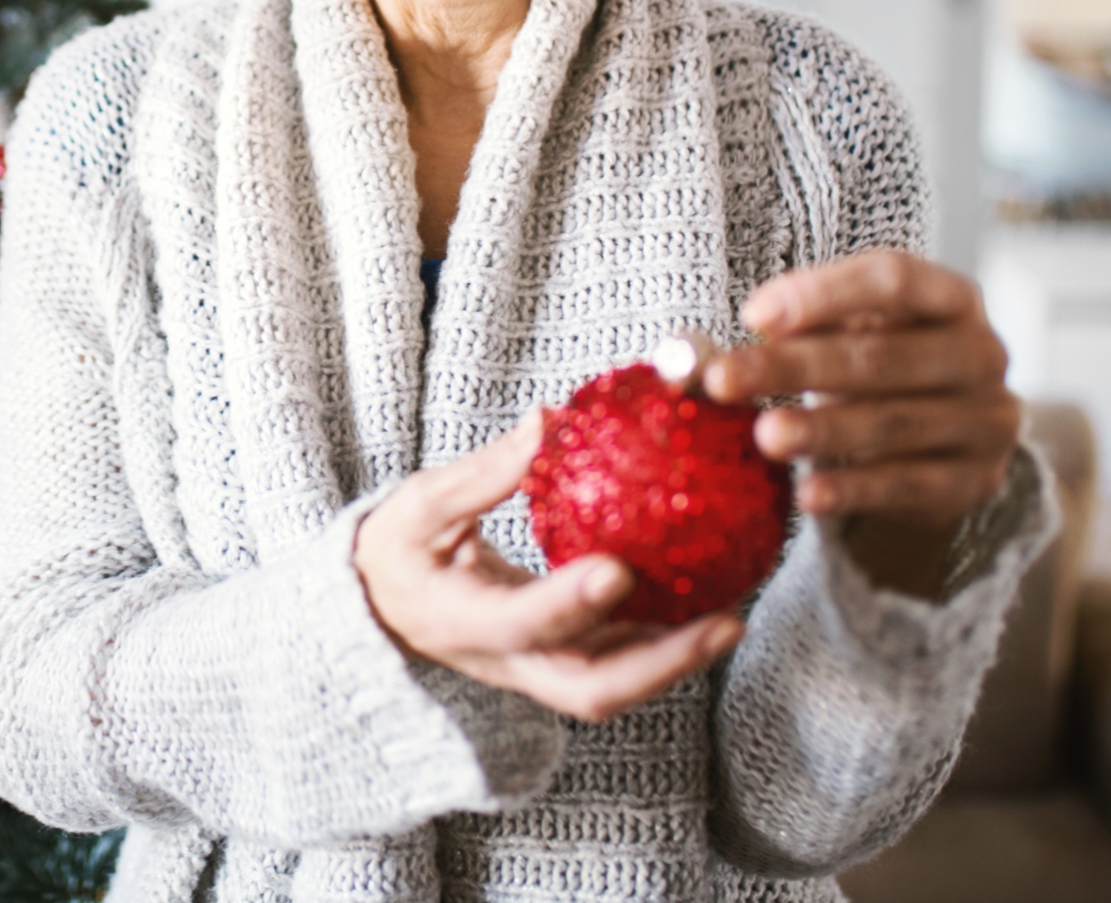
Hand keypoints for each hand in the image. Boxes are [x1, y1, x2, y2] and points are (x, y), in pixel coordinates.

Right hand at [354, 417, 743, 721]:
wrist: (380, 606)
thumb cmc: (398, 549)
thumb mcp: (421, 505)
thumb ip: (483, 472)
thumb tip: (546, 421)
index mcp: (463, 619)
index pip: (521, 622)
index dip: (569, 603)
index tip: (617, 568)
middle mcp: (505, 659)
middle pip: (590, 688)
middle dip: (661, 663)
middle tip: (723, 623)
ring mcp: (534, 670)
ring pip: (612, 687)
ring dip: (675, 661)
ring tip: (730, 618)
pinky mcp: (556, 664)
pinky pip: (615, 666)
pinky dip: (662, 646)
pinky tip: (705, 609)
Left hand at [705, 250, 1020, 596]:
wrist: (939, 448)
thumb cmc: (871, 371)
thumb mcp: (837, 337)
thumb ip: (778, 335)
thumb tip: (683, 360)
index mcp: (949, 297)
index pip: (893, 277)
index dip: (822, 294)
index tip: (752, 317)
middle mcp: (981, 353)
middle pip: (879, 356)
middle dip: (794, 368)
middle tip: (724, 381)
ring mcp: (986, 420)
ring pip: (893, 423)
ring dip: (822, 430)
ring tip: (764, 436)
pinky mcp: (974, 481)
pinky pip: (908, 484)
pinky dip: (854, 489)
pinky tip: (807, 495)